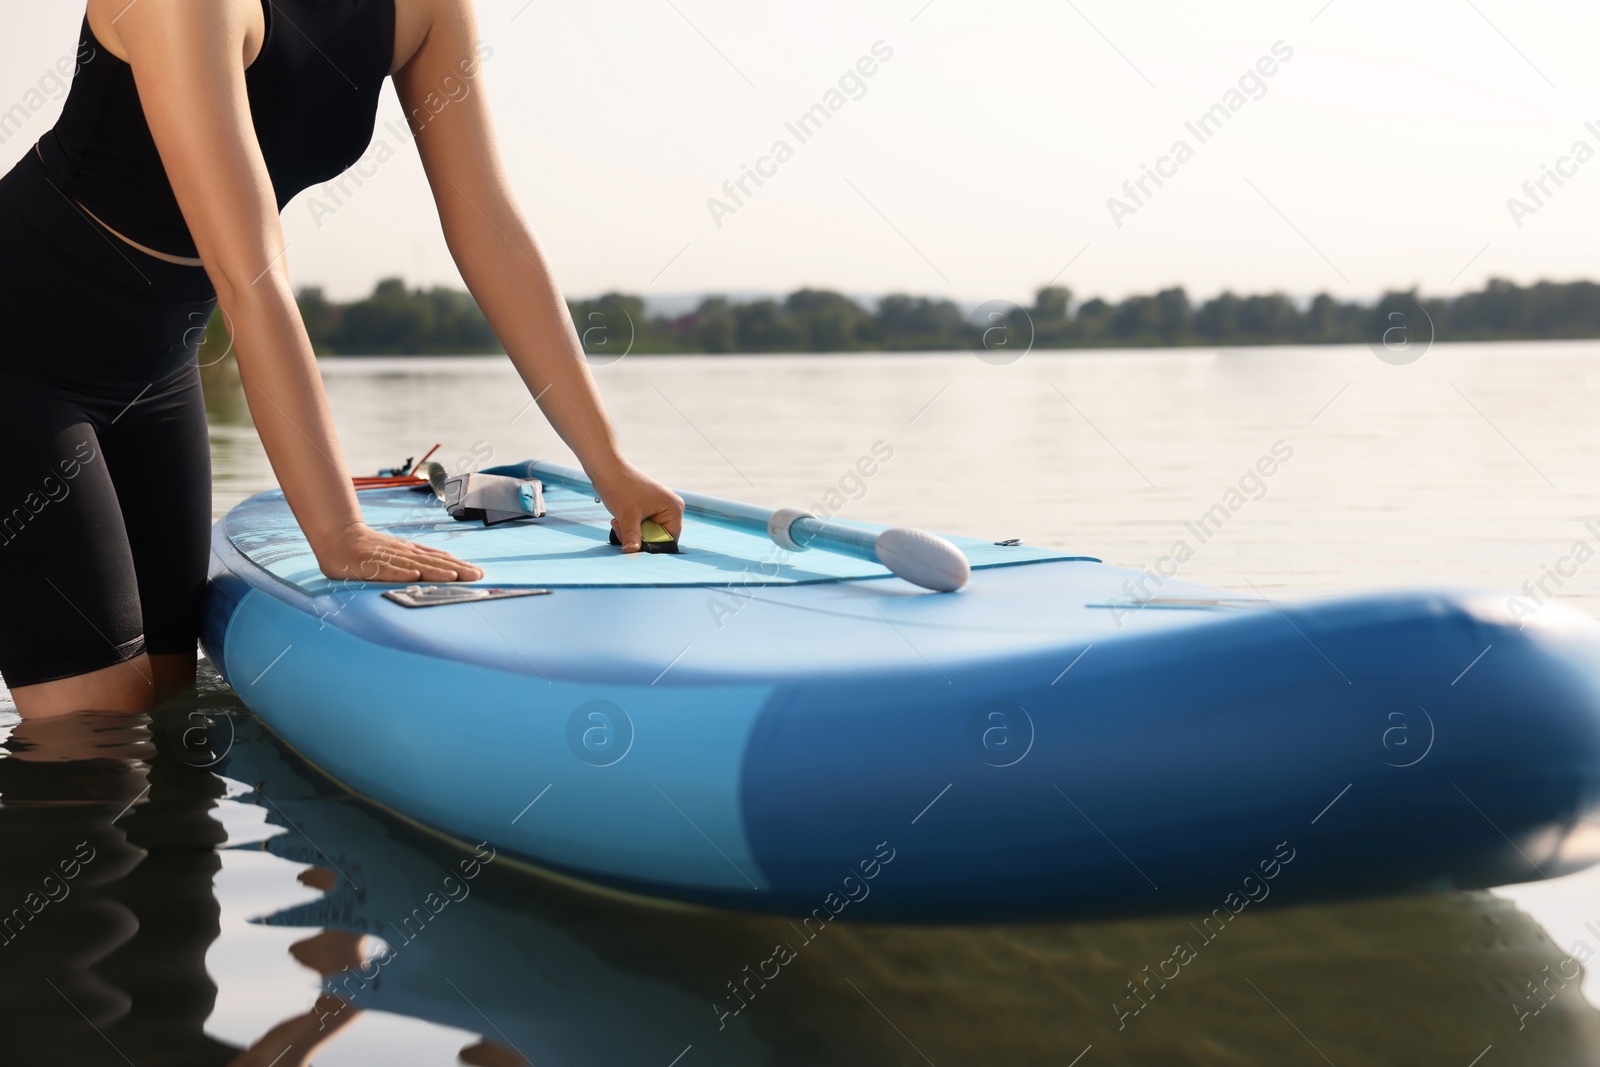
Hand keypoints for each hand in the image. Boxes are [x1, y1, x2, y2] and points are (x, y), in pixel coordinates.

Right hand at [314, 523, 483, 581]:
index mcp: (412, 552)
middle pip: (434, 562)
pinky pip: (385, 570)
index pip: (440, 559)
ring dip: (435, 571)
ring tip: (454, 577)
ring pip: (414, 565)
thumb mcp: (401, 552)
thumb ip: (422, 558)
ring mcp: (387, 558)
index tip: (480, 573)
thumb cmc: (372, 548)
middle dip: (457, 569)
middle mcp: (404, 554)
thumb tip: (450, 565)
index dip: (460, 565)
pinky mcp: (369, 564)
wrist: (339, 537)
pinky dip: (399, 573)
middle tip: (477, 576)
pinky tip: (413, 577)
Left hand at [591, 460, 684, 551]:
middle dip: (638, 538)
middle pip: (658, 538)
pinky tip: (618, 520)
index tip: (634, 544)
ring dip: (631, 533)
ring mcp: (660, 508)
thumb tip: (631, 555)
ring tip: (618, 522)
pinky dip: (629, 527)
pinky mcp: (648, 509)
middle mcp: (671, 509)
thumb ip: (632, 537)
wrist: (606, 470)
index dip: (652, 545)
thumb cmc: (620, 487)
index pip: (669, 539)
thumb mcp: (627, 516)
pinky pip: (642, 527)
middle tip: (621, 530)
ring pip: (647, 534)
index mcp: (674, 509)